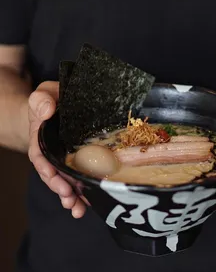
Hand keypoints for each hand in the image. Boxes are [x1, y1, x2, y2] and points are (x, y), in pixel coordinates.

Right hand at [28, 81, 86, 217]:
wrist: (56, 107)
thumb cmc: (50, 101)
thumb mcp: (43, 94)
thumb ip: (41, 100)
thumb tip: (47, 111)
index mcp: (41, 139)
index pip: (40, 157)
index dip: (47, 169)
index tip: (55, 179)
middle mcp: (51, 152)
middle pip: (53, 175)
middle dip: (61, 189)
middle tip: (70, 199)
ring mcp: (63, 159)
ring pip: (65, 181)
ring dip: (71, 196)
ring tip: (78, 209)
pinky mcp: (77, 161)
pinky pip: (77, 178)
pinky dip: (81, 192)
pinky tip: (87, 203)